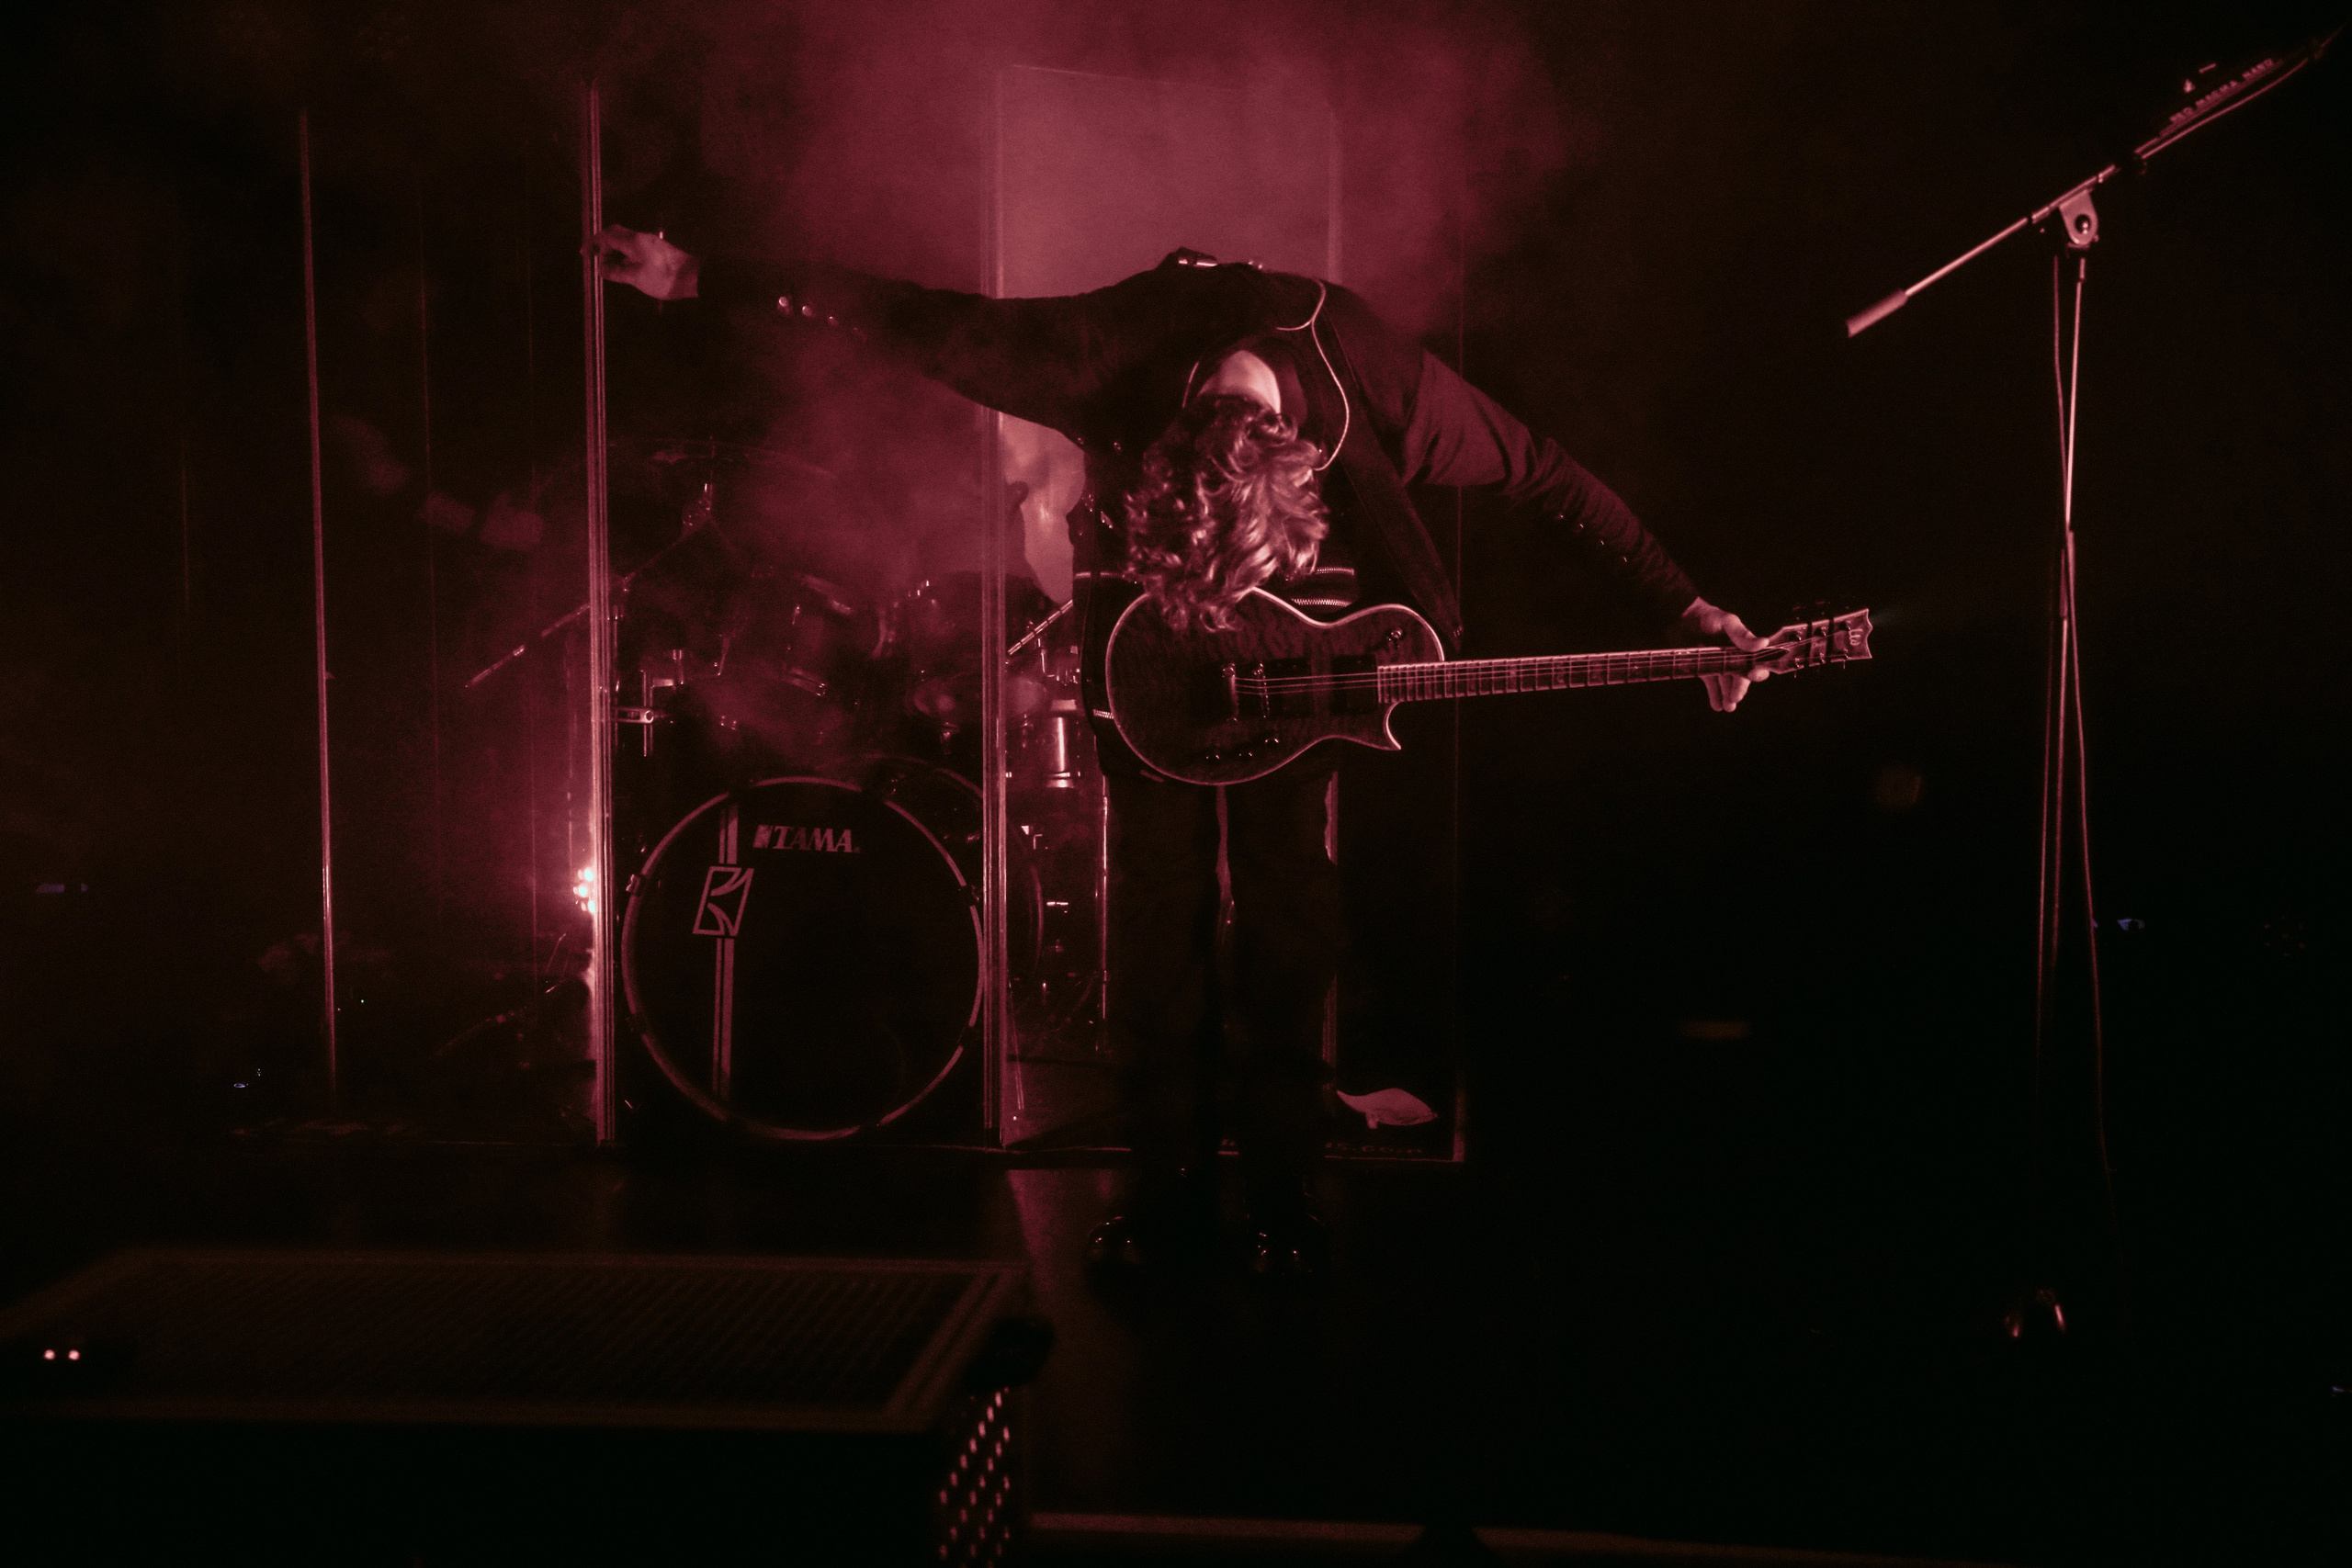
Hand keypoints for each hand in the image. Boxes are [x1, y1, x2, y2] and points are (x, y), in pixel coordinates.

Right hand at [586, 225, 699, 299]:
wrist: (693, 278)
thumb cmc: (665, 278)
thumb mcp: (636, 278)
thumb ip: (616, 272)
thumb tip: (602, 268)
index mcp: (634, 241)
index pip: (607, 235)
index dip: (594, 242)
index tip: (586, 253)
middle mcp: (641, 237)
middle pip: (615, 234)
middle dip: (603, 245)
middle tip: (596, 260)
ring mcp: (649, 242)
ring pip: (625, 241)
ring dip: (614, 251)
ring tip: (609, 268)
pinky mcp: (656, 249)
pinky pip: (634, 247)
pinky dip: (624, 255)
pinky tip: (623, 268)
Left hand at [1679, 596, 1767, 711]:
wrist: (1681, 617)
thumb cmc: (1708, 616)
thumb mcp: (1727, 622)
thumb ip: (1742, 634)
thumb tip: (1763, 643)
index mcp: (1744, 646)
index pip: (1756, 662)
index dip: (1757, 671)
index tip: (1752, 675)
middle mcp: (1734, 657)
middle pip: (1742, 677)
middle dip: (1740, 689)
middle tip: (1735, 698)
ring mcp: (1720, 664)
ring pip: (1728, 684)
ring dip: (1729, 696)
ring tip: (1727, 707)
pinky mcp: (1705, 669)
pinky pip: (1713, 685)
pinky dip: (1715, 695)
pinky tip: (1716, 705)